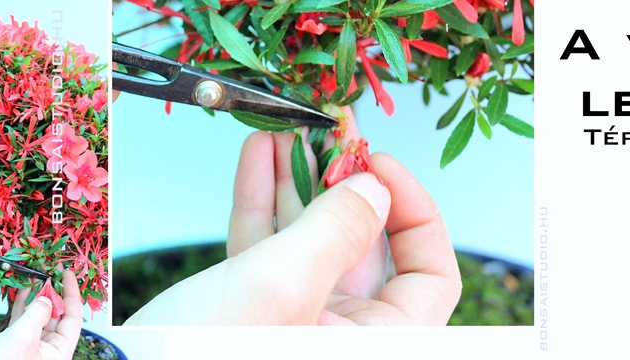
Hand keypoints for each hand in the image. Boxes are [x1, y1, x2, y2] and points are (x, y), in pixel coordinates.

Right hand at [0, 271, 82, 359]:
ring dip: (36, 296)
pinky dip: (22, 306)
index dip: (71, 293)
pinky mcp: (15, 347)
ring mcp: (33, 349)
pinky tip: (21, 290)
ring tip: (33, 275)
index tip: (67, 273)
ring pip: (39, 316)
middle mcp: (50, 351)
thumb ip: (38, 314)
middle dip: (52, 292)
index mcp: (60, 352)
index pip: (73, 317)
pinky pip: (23, 322)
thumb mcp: (22, 338)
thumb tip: (47, 298)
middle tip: (47, 270)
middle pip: (57, 315)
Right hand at [125, 128, 461, 324]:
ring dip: (299, 178)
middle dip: (345, 180)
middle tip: (331, 130)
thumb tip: (374, 186)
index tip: (380, 166)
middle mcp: (341, 331)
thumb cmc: (198, 358)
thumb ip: (336, 231)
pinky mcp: (251, 306)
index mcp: (372, 341)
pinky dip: (261, 198)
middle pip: (364, 242)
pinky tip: (257, 154)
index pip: (431, 275)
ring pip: (311, 236)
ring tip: (288, 129)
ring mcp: (297, 317)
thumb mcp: (280, 288)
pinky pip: (268, 245)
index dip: (417, 213)